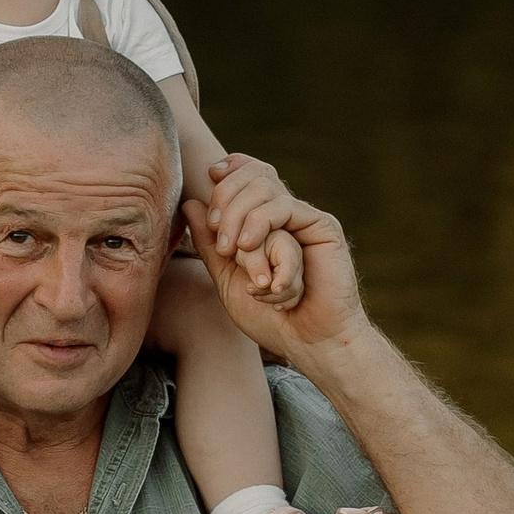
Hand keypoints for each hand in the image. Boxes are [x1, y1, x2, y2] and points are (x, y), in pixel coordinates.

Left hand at [182, 162, 370, 371]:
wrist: (308, 344)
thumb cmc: (269, 319)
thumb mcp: (227, 278)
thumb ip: (210, 244)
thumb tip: (190, 203)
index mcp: (266, 222)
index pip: (249, 174)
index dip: (230, 170)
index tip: (210, 177)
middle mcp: (286, 215)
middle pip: (254, 175)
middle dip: (227, 198)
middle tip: (218, 237)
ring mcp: (304, 219)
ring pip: (266, 188)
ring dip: (241, 217)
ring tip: (233, 251)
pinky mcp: (322, 226)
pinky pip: (286, 209)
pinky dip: (262, 228)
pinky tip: (251, 251)